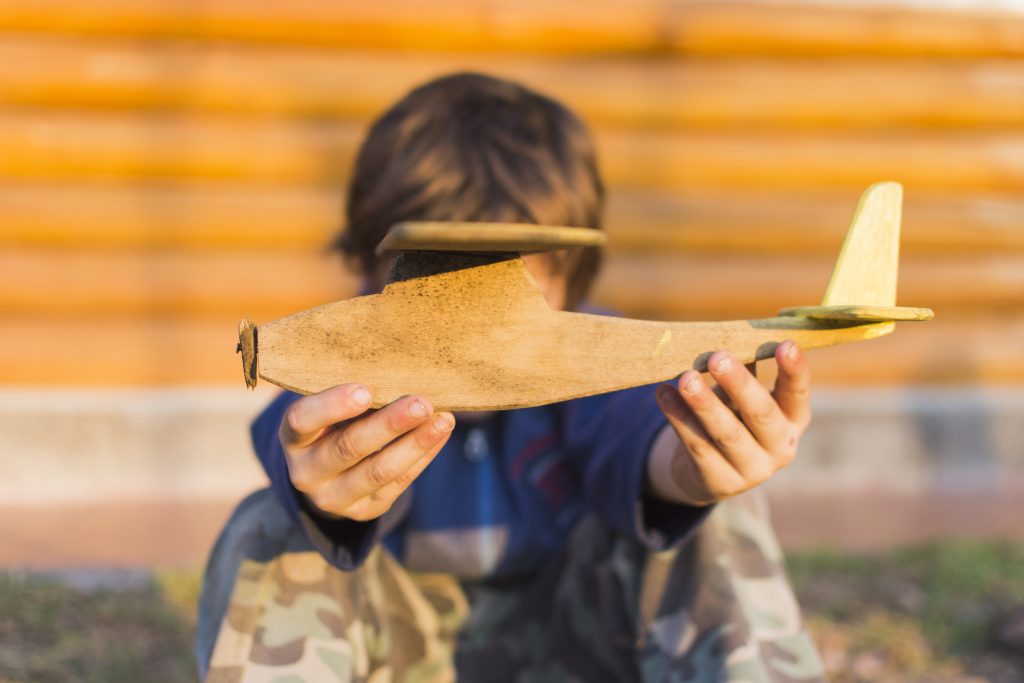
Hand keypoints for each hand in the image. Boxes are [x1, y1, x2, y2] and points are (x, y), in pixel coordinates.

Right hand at [280, 384, 454, 520]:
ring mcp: (334, 497)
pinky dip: (423, 456)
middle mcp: (307, 472)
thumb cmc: (332, 425)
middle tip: (422, 403)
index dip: (332, 406)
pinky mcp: (364, 510)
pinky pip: (398, 484)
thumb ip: (352, 395)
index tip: (365, 390)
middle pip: (349, 447)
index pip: (302, 421)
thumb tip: (400, 372)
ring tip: (443, 420)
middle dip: (389, 424)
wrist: (325, 478)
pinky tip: (440, 433)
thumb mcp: (326, 410)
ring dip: (415, 443)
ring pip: (379, 471)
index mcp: (293, 438)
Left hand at [650, 340, 810, 505]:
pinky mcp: (721, 483)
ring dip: (705, 404)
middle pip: (761, 414)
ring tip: (685, 378)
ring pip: (728, 434)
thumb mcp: (742, 395)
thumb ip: (743, 369)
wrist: (710, 473)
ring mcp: (753, 470)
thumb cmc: (733, 418)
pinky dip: (679, 418)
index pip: (798, 393)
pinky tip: (664, 393)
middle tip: (717, 357)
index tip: (785, 344)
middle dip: (739, 384)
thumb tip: (733, 335)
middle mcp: (781, 447)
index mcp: (794, 419)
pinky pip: (697, 446)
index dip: (794, 370)